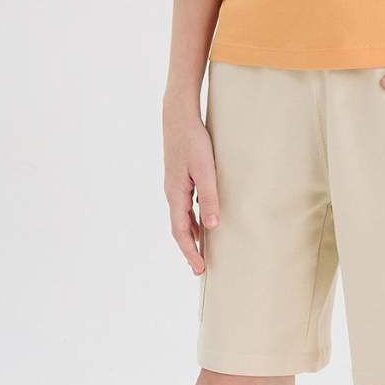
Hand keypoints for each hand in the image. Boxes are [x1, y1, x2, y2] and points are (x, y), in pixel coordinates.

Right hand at [163, 101, 219, 273]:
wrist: (179, 116)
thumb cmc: (193, 141)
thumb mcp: (205, 170)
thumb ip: (209, 197)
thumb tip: (212, 226)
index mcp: (176, 194)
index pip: (180, 232)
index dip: (190, 251)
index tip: (199, 269)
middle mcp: (172, 193)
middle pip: (179, 228)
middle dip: (189, 248)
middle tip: (200, 267)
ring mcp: (175, 185)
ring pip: (182, 217)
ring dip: (191, 235)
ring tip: (203, 249)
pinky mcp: (180, 177)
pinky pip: (185, 206)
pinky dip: (192, 219)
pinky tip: (203, 219)